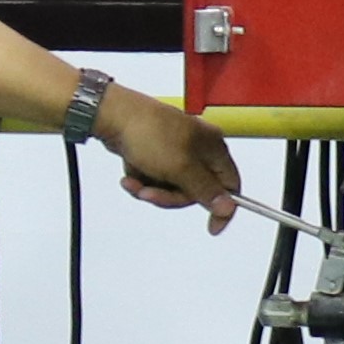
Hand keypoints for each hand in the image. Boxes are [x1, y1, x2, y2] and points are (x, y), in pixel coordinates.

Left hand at [97, 87, 246, 228]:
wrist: (113, 116)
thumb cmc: (149, 132)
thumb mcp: (181, 168)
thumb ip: (205, 190)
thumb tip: (227, 207)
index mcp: (213, 148)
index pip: (230, 184)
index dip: (222, 207)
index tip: (212, 227)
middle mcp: (199, 149)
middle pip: (196, 191)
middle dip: (170, 196)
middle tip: (151, 193)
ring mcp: (177, 151)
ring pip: (172, 188)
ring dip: (152, 190)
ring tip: (136, 181)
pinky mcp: (157, 154)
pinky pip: (155, 179)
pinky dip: (142, 180)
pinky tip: (130, 174)